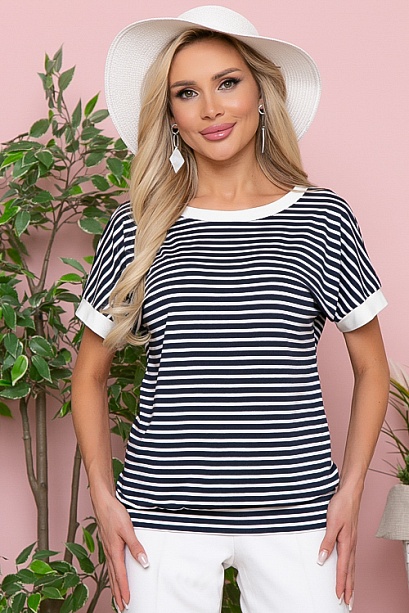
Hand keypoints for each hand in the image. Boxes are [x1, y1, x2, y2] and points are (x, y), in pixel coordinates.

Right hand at [91, 490, 148, 610]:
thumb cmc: (113, 514)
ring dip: (114, 587)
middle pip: (113, 579)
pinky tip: (114, 576)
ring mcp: (107, 549)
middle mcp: (109, 553)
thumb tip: (144, 562)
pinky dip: (112, 576)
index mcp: (114, 552)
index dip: (124, 590)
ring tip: (117, 598)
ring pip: (110, 573)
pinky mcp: (107, 545)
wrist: (102, 503)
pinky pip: (110, 565)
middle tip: (121, 608)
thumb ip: (136, 546)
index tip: (127, 603)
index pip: (120, 576)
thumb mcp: (127, 529)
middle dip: (117, 594)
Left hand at [318, 488, 360, 607]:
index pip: (343, 569)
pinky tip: (348, 571)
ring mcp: (352, 542)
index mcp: (347, 544)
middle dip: (349, 588)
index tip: (339, 597)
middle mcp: (351, 545)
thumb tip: (321, 559)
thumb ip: (327, 542)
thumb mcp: (332, 523)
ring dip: (351, 581)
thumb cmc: (341, 506)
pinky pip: (351, 559)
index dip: (341, 584)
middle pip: (351, 572)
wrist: (350, 493)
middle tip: (348, 603)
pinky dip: (350, 570)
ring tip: (350, 593)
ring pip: (352, 566)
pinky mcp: (350, 537)